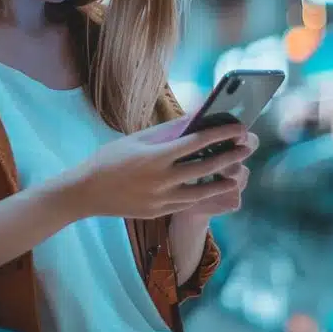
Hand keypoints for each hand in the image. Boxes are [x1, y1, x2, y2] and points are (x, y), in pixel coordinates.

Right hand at [59, 116, 256, 219]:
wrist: (85, 193)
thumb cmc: (109, 160)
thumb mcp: (136, 139)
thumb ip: (167, 131)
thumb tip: (194, 119)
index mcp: (155, 157)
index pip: (197, 143)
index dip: (221, 133)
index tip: (238, 126)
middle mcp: (161, 180)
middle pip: (205, 168)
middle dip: (230, 156)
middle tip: (247, 147)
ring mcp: (160, 200)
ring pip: (202, 191)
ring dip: (223, 180)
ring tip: (238, 173)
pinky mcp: (158, 212)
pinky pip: (188, 203)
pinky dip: (203, 195)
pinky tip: (213, 187)